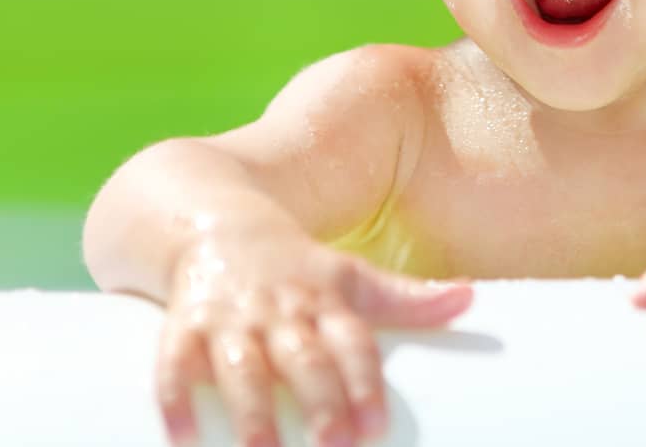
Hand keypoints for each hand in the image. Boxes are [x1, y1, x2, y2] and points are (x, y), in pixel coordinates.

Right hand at [157, 231, 471, 446]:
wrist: (213, 220)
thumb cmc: (294, 266)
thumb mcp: (350, 276)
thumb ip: (407, 298)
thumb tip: (471, 298)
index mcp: (324, 302)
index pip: (350, 342)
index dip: (364, 381)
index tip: (376, 422)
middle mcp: (280, 312)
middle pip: (302, 358)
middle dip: (319, 399)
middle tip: (334, 444)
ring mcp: (230, 321)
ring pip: (241, 368)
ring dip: (251, 411)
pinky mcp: (182, 328)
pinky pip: (174, 364)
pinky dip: (175, 398)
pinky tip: (182, 436)